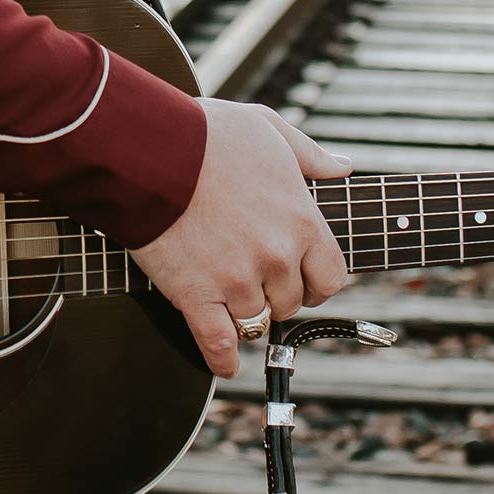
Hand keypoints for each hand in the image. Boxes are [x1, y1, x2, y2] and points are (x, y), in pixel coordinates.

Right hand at [129, 97, 352, 376]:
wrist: (150, 149)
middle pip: (290, 302)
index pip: (331, 276)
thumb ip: (310, 154)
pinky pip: (218, 343)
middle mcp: (276, 257)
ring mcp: (236, 280)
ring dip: (245, 316)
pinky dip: (223, 358)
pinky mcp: (196, 295)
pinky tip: (225, 363)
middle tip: (257, 284)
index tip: (304, 282)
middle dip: (276, 295)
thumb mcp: (270, 129)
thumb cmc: (208, 133)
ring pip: (255, 321)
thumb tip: (343, 166)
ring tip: (231, 306)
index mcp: (300, 221)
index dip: (317, 283)